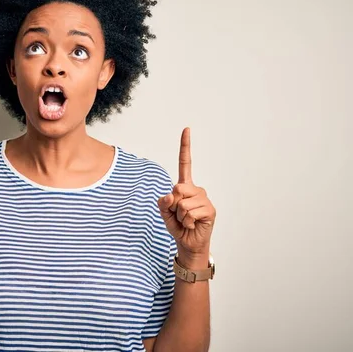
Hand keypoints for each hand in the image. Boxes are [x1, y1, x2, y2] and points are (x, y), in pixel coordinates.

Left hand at [157, 128, 215, 261]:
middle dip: (173, 205)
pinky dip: (187, 221)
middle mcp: (197, 189)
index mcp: (185, 186)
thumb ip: (163, 202)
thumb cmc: (178, 226)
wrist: (188, 244)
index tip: (187, 129)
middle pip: (177, 188)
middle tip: (179, 215)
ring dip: (180, 216)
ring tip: (186, 221)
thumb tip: (172, 195)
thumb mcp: (164, 212)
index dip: (185, 146)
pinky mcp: (210, 210)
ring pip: (182, 203)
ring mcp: (204, 199)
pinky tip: (192, 225)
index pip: (186, 163)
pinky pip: (190, 212)